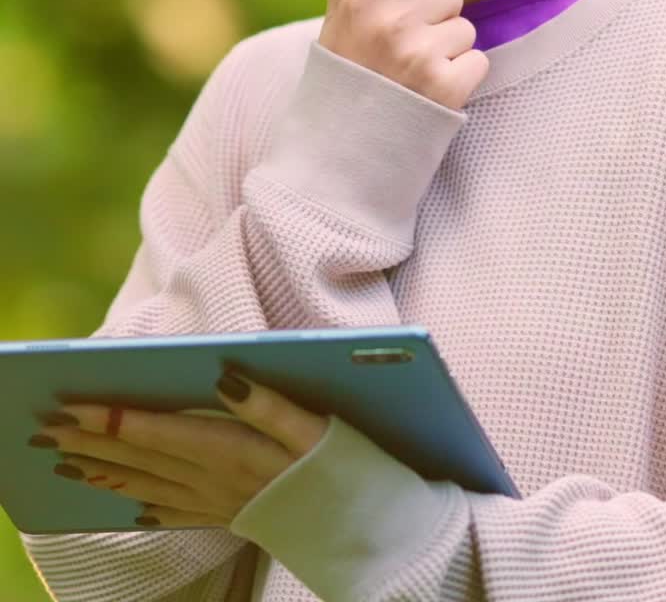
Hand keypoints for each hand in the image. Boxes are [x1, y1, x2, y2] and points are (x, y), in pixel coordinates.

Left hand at [29, 367, 329, 528]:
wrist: (370, 535)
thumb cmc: (349, 471)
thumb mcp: (318, 428)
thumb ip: (270, 402)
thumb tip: (225, 375)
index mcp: (235, 451)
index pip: (159, 431)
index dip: (114, 417)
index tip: (73, 404)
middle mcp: (219, 480)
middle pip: (144, 458)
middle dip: (93, 441)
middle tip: (48, 427)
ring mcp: (221, 503)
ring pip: (148, 485)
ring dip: (105, 470)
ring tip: (66, 460)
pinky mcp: (231, 516)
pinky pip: (174, 511)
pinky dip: (142, 502)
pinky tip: (125, 500)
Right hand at [317, 0, 488, 110]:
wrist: (343, 152)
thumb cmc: (343, 78)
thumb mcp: (335, 24)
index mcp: (361, 0)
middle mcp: (391, 22)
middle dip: (436, 18)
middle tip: (406, 48)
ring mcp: (420, 54)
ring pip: (465, 29)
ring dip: (449, 51)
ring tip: (415, 74)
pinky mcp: (446, 86)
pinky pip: (478, 61)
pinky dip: (461, 78)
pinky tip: (430, 92)